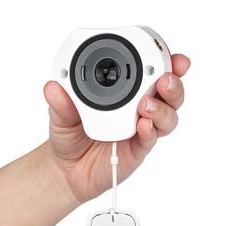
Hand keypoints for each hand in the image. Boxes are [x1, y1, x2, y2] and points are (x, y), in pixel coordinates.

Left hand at [43, 54, 190, 202]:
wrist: (66, 169)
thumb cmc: (68, 136)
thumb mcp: (60, 116)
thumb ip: (60, 103)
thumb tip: (53, 87)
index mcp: (125, 90)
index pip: (151, 70)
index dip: (164, 60)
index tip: (165, 53)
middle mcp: (138, 107)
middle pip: (170, 92)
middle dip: (174, 81)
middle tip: (164, 78)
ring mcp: (140, 129)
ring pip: (167, 116)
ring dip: (163, 108)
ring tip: (147, 104)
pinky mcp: (137, 150)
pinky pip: (150, 139)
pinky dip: (151, 131)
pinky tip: (144, 125)